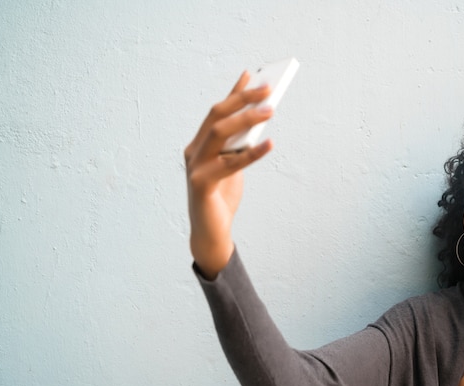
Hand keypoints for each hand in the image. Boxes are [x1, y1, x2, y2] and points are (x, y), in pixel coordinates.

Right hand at [185, 72, 273, 278]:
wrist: (211, 233)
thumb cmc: (222, 197)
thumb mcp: (233, 165)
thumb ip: (239, 145)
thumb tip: (260, 120)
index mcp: (199, 145)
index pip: (217, 112)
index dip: (234, 92)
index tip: (251, 74)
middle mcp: (193, 152)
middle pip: (216, 116)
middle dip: (242, 99)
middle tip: (268, 88)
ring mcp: (193, 167)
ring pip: (219, 133)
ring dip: (246, 119)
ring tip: (271, 110)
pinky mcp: (200, 184)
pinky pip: (229, 164)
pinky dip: (251, 153)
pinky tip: (269, 144)